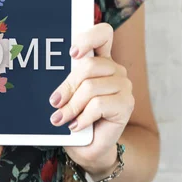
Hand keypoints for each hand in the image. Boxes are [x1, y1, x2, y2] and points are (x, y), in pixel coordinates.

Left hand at [48, 23, 133, 176]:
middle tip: (55, 103)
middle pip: (89, 65)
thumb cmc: (76, 117)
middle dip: (68, 86)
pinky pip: (98, 105)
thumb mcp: (68, 95)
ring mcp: (123, 86)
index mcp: (101, 60)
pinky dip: (82, 117)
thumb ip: (67, 82)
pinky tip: (77, 125)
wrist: (89, 146)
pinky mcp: (126, 104)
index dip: (88, 38)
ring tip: (62, 118)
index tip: (72, 53)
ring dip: (72, 106)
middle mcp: (115, 70)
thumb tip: (55, 87)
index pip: (103, 34)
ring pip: (91, 87)